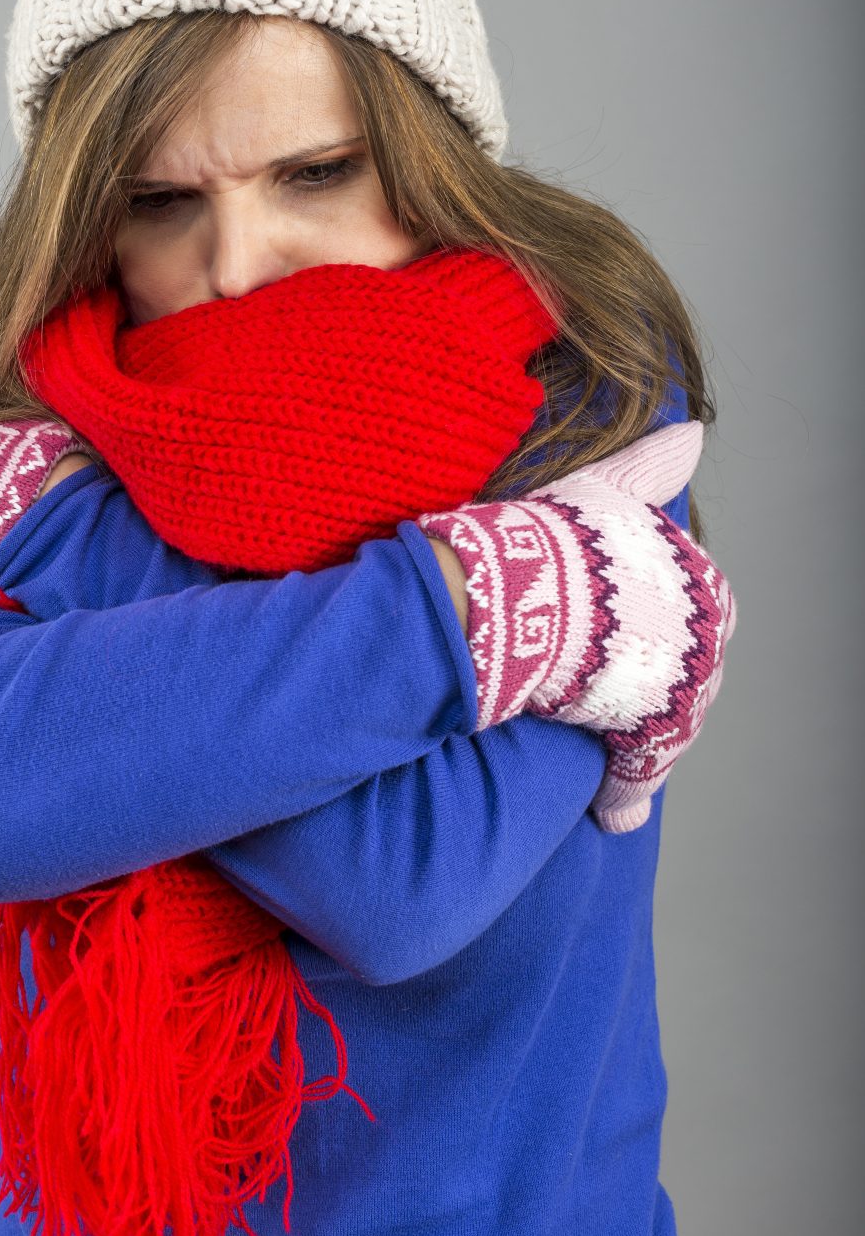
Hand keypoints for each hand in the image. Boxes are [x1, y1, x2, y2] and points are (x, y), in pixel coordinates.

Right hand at [417, 421, 736, 832]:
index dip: (644, 631)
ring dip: (633, 733)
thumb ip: (651, 465)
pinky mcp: (654, 729)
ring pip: (666, 721)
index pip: (688, 622)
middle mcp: (709, 636)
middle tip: (588, 680)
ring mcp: (687, 683)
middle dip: (643, 682)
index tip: (604, 636)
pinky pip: (644, 765)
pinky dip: (627, 784)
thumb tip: (690, 432)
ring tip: (588, 732)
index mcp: (704, 586)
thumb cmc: (562, 540)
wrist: (526, 588)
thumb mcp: (609, 491)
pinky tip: (610, 803)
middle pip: (682, 674)